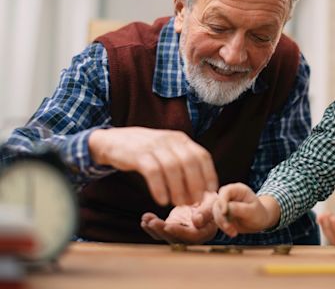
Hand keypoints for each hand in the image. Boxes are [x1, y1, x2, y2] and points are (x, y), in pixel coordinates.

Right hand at [89, 127, 217, 205]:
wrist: (114, 141)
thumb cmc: (146, 151)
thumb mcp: (168, 151)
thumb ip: (183, 164)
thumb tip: (201, 188)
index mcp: (181, 139)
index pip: (202, 155)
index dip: (209, 174)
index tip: (210, 192)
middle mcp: (170, 140)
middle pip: (190, 162)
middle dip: (195, 184)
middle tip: (194, 202)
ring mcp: (154, 146)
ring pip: (173, 168)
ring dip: (178, 188)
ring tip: (179, 204)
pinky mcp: (138, 154)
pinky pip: (153, 172)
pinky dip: (159, 188)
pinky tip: (161, 201)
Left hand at [140, 192, 217, 243]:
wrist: (210, 203)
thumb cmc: (214, 203)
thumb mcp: (213, 204)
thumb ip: (206, 212)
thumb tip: (196, 221)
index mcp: (205, 232)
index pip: (191, 236)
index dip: (179, 232)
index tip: (168, 225)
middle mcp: (192, 237)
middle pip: (176, 238)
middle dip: (162, 231)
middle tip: (151, 222)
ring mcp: (181, 234)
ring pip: (166, 236)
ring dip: (154, 229)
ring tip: (146, 219)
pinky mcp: (174, 229)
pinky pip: (162, 231)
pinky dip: (152, 227)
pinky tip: (145, 220)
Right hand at [212, 183, 279, 237]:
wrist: (259, 221)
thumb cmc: (258, 214)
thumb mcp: (252, 211)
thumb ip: (239, 209)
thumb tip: (226, 208)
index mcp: (238, 189)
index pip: (225, 191)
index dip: (223, 201)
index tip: (225, 212)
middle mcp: (229, 195)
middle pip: (218, 202)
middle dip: (221, 216)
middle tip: (229, 228)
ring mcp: (225, 203)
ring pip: (216, 212)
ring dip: (222, 223)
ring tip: (233, 232)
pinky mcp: (222, 213)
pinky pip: (217, 219)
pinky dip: (223, 227)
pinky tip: (233, 232)